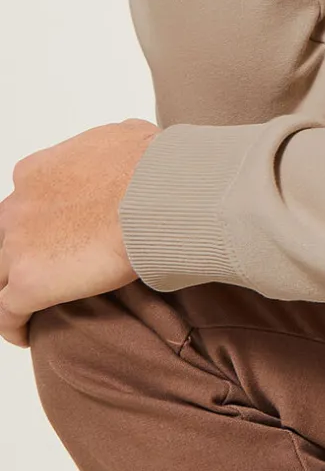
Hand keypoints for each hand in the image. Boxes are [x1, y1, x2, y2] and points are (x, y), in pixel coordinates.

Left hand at [0, 118, 159, 348]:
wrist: (162, 194)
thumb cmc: (155, 166)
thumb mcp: (131, 137)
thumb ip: (115, 145)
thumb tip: (132, 152)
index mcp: (37, 171)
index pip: (25, 202)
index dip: (41, 220)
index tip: (60, 232)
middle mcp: (20, 206)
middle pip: (5, 238)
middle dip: (23, 252)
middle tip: (50, 268)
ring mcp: (19, 245)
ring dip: (12, 287)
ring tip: (31, 304)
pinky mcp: (29, 282)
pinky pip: (5, 312)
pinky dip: (12, 325)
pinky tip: (24, 333)